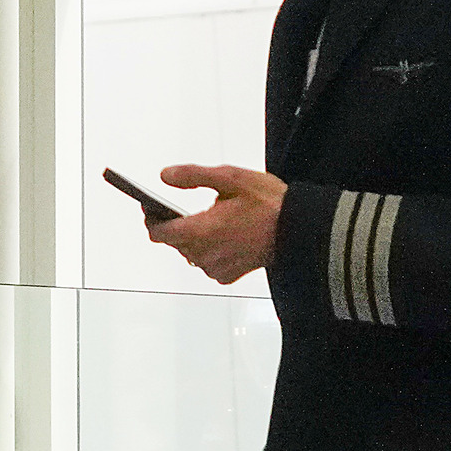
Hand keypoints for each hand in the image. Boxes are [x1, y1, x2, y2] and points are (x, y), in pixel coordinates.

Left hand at [151, 164, 284, 284]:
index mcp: (201, 231)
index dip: (152, 219)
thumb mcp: (229, 177)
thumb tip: (165, 175)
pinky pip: (207, 263)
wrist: (298, 229)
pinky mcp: (228, 275)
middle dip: (176, 225)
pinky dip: (211, 250)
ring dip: (195, 238)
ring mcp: (216, 267)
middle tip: (191, 209)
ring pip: (190, 253)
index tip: (152, 208)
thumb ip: (192, 175)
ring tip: (216, 221)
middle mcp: (205, 254)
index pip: (158, 232)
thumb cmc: (269, 203)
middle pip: (174, 242)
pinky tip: (227, 236)